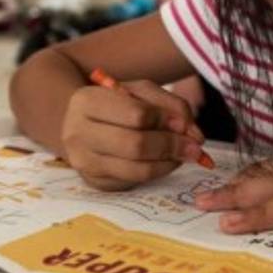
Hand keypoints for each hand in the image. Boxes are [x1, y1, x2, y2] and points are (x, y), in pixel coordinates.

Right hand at [60, 79, 207, 190]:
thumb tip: (193, 134)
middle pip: (136, 144)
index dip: (166, 120)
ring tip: (184, 154)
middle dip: (172, 145)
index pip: (136, 114)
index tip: (184, 123)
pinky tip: (166, 161)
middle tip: (195, 146)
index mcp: (87, 101)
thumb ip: (169, 105)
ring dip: (169, 162)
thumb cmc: (115, 105)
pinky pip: (135, 181)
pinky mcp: (94, 181)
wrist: (81, 124)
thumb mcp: (139, 91)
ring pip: (137, 168)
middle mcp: (77, 133)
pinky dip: (158, 171)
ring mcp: (83, 161)